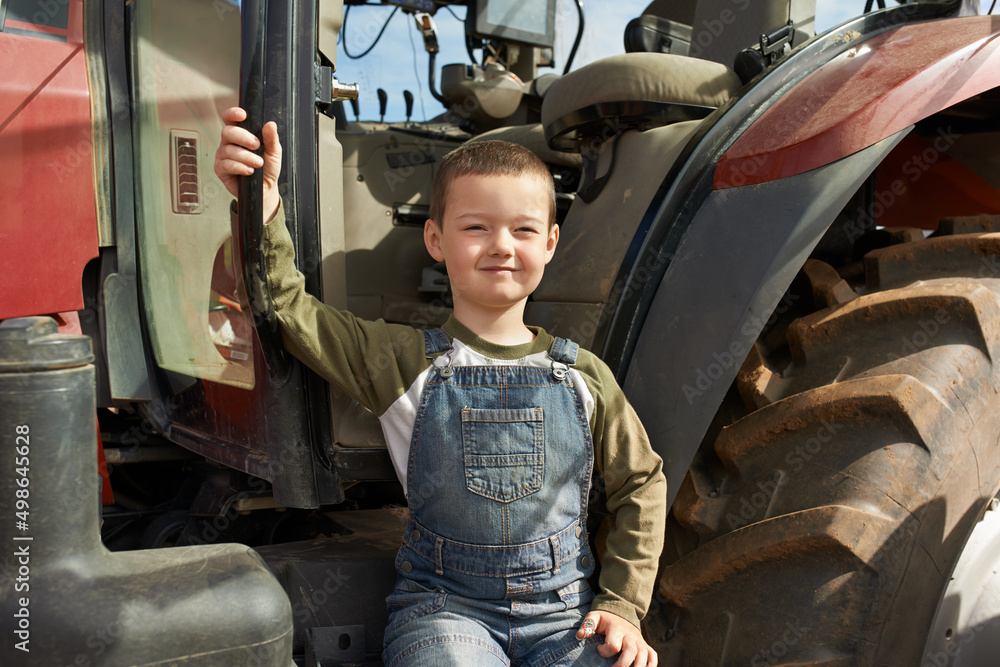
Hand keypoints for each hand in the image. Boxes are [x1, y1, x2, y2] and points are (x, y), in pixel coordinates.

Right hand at [213, 106, 282, 222]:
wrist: (265, 189)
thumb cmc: (267, 168)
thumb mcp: (274, 152)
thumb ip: (272, 139)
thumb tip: (270, 124)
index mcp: (240, 134)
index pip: (230, 119)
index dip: (232, 114)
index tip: (243, 115)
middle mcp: (228, 143)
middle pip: (227, 132)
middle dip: (243, 137)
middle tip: (256, 145)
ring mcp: (222, 155)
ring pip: (228, 150)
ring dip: (246, 157)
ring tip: (258, 163)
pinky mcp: (220, 169)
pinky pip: (226, 164)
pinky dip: (239, 167)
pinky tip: (249, 171)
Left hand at [577, 610, 656, 666]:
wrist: (622, 612)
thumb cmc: (605, 619)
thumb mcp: (595, 617)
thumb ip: (587, 625)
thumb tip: (580, 636)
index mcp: (616, 629)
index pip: (613, 644)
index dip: (605, 651)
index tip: (599, 649)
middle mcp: (630, 636)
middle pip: (631, 652)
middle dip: (622, 664)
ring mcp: (639, 641)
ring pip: (643, 655)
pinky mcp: (644, 645)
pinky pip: (652, 655)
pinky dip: (652, 665)